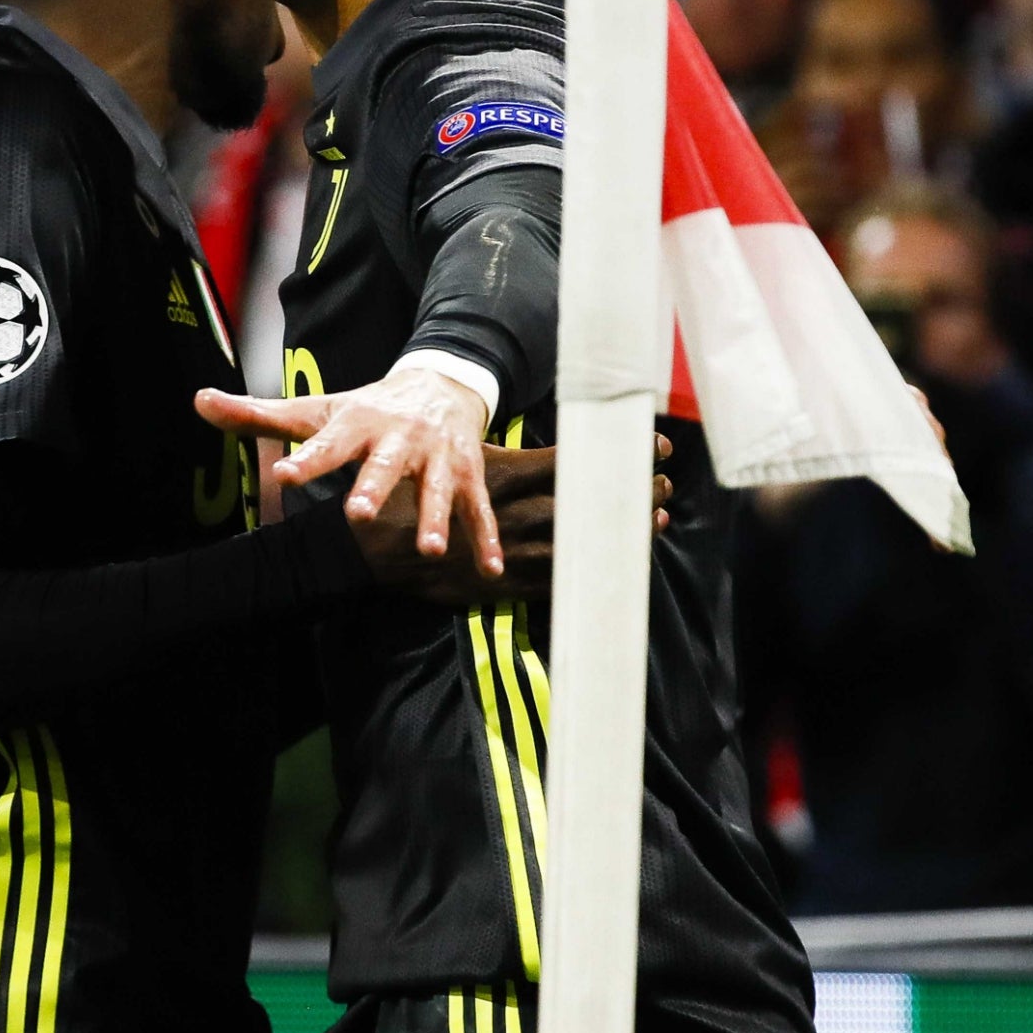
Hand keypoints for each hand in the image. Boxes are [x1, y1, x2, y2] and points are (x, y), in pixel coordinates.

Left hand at [199, 365, 500, 574]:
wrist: (441, 383)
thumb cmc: (365, 409)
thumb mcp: (315, 410)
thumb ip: (258, 415)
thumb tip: (198, 401)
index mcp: (356, 422)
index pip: (325, 443)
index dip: (306, 459)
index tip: (283, 475)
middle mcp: (397, 438)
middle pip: (384, 465)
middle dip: (375, 488)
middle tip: (360, 514)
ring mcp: (437, 457)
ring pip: (438, 489)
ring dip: (437, 519)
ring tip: (431, 551)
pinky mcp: (468, 473)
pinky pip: (479, 509)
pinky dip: (486, 538)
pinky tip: (488, 569)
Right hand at [364, 436, 673, 605]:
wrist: (371, 547)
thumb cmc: (411, 494)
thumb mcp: (453, 460)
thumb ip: (500, 459)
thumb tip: (546, 445)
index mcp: (500, 476)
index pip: (571, 461)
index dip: (615, 455)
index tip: (652, 445)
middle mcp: (513, 513)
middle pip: (587, 501)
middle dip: (630, 491)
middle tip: (662, 480)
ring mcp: (512, 553)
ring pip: (583, 542)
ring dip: (624, 530)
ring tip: (656, 514)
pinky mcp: (507, 586)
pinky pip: (563, 580)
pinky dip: (596, 570)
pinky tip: (621, 559)